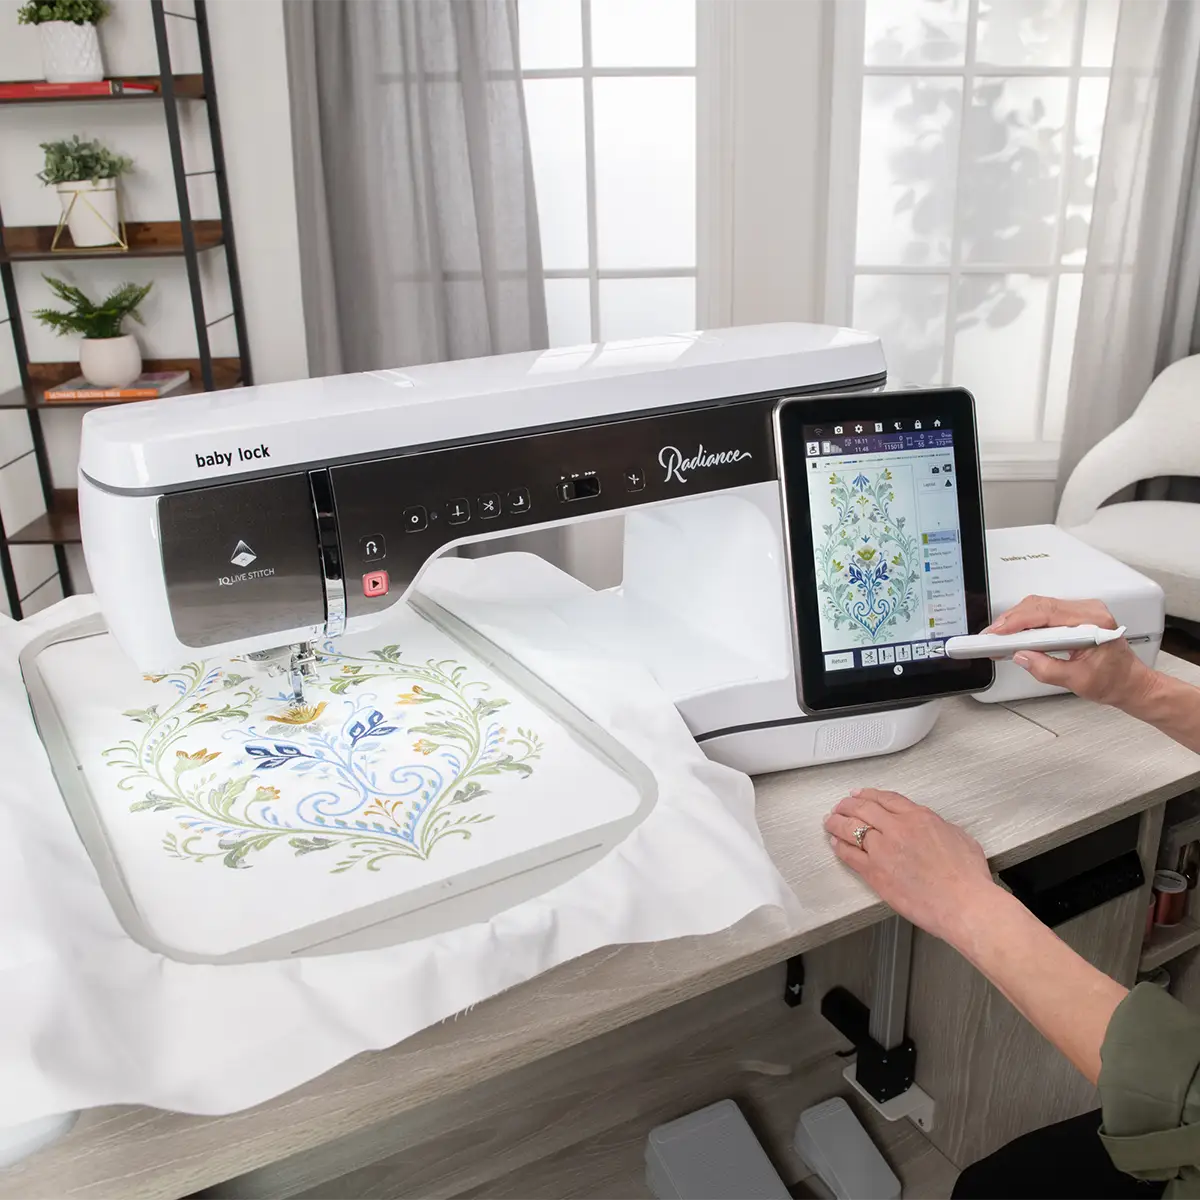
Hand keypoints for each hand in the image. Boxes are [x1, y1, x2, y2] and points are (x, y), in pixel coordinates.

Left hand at [824, 788, 997, 946]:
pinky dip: (839, 847)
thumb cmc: (967, 877)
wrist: (963, 902)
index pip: (886, 799)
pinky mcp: (874, 873)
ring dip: (836, 822)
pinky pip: (849, 855)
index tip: (859, 794)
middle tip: (840, 806)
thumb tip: (930, 827)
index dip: (868, 794)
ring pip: (850, 828)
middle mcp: (897, 829)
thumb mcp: (959, 836)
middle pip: (863, 809)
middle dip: (847, 805)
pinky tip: (835, 844)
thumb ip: (938, 826)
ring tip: (829, 821)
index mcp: (918, 817)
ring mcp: (882, 850)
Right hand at [986, 595, 1151, 708]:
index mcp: (1094, 623)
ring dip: (1016, 620)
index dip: (1018, 622)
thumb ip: (1047, 669)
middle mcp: (1089, 611)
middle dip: (1011, 620)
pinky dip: (1025, 621)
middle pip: (1039, 605)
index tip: (998, 633)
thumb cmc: (1115, 681)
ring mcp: (1082, 611)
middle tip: (990, 636)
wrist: (1131, 683)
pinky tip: (1014, 632)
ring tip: (998, 636)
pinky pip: (1044, 611)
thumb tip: (1022, 657)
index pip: (1047, 614)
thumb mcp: (1078, 681)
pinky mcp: (1074, 615)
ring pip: (1039, 606)